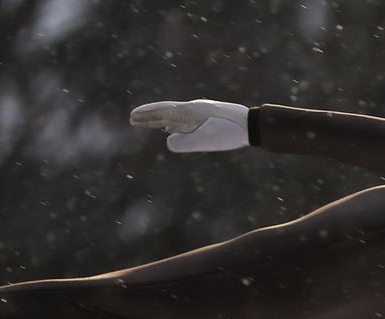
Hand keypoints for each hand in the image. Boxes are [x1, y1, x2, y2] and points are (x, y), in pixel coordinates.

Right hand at [129, 99, 249, 152]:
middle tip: (132, 119)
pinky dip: (173, 124)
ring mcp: (200, 113)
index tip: (132, 117)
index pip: (162, 112)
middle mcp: (193, 110)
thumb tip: (167, 141)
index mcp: (190, 112)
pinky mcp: (207, 118)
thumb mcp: (207, 140)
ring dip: (159, 120)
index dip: (147, 116)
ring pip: (175, 116)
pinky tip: (172, 129)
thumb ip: (186, 142)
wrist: (252, 124)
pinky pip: (185, 120)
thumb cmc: (230, 132)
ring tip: (147, 123)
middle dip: (149, 117)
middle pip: (165, 112)